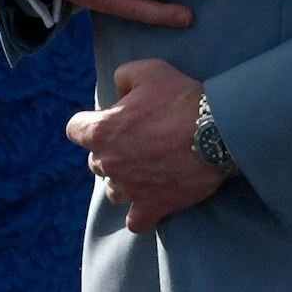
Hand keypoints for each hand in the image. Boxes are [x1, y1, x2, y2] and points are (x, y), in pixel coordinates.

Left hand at [68, 59, 224, 232]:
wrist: (217, 131)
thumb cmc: (180, 98)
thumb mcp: (147, 70)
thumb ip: (122, 78)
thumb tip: (118, 94)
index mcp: (102, 130)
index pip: (74, 129)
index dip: (89, 123)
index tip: (108, 120)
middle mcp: (110, 162)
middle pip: (95, 161)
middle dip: (110, 150)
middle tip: (137, 141)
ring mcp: (130, 188)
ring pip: (112, 191)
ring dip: (123, 180)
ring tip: (144, 169)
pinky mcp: (152, 207)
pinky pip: (134, 221)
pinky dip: (139, 213)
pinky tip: (149, 200)